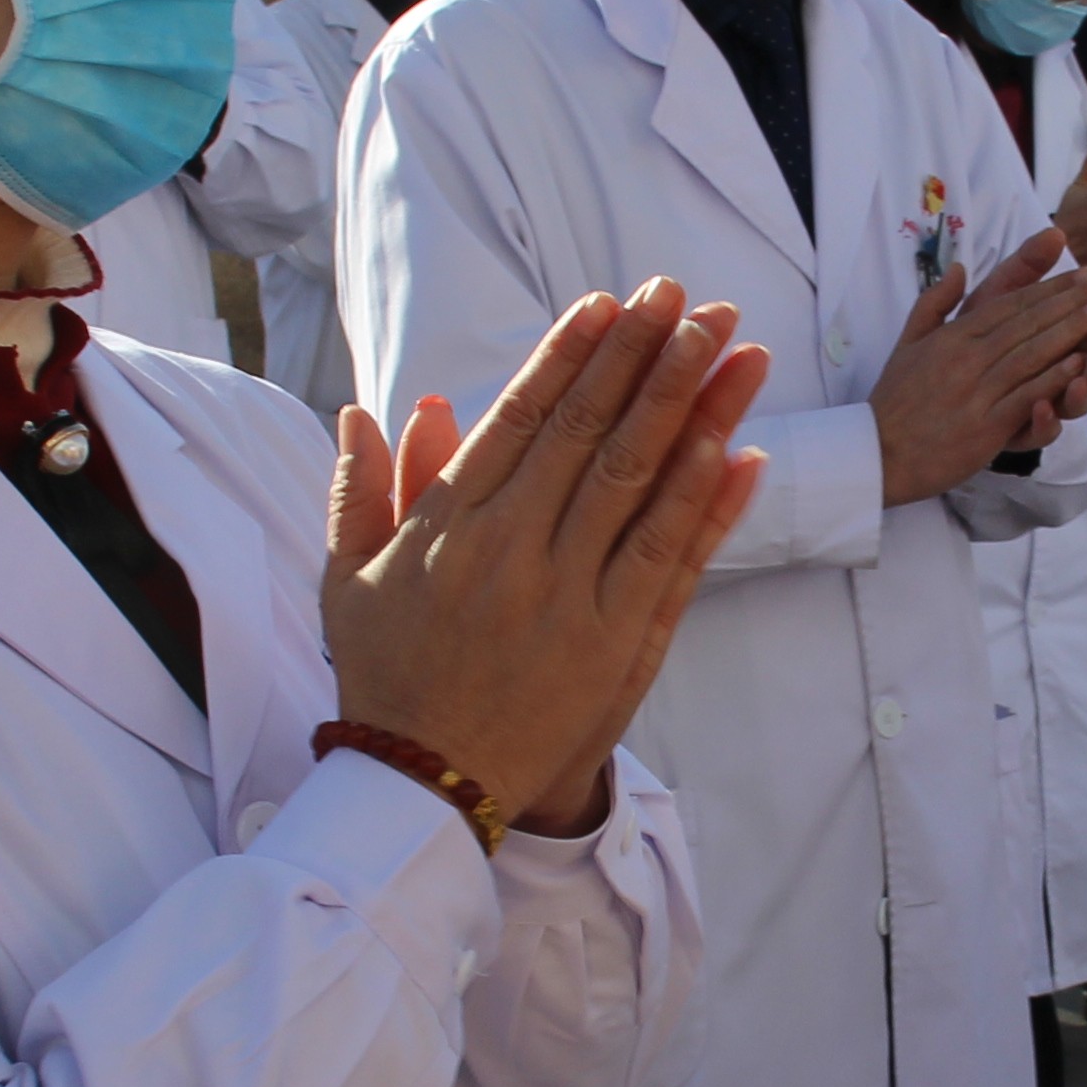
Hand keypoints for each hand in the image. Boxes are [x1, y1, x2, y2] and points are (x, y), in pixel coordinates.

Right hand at [323, 284, 771, 832]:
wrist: (423, 785)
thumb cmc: (387, 678)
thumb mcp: (349, 581)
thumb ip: (362, 492)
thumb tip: (368, 414)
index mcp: (451, 525)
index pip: (522, 418)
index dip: (572, 356)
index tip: (612, 305)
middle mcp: (513, 551)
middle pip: (591, 433)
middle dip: (644, 358)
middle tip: (688, 301)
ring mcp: (567, 599)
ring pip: (639, 484)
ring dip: (690, 407)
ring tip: (731, 347)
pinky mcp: (611, 648)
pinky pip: (667, 562)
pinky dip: (704, 504)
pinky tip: (737, 450)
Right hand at [872, 228, 1086, 503]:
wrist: (877, 454)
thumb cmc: (894, 401)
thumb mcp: (908, 342)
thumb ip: (935, 303)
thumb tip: (959, 268)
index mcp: (952, 336)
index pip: (1009, 304)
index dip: (1049, 288)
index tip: (1081, 275)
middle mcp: (966, 358)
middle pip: (1026, 323)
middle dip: (1069, 301)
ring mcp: (976, 391)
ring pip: (1031, 355)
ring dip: (1070, 332)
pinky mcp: (985, 426)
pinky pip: (1024, 396)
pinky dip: (1052, 379)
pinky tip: (1079, 365)